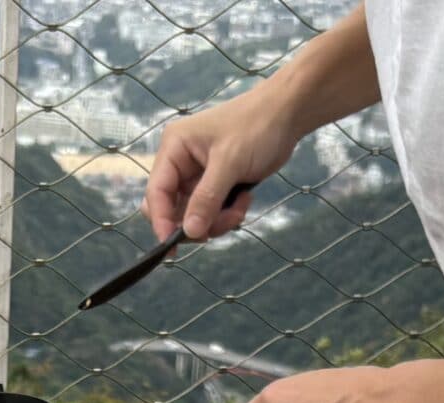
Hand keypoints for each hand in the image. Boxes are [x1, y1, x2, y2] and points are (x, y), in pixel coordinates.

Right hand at [144, 87, 301, 242]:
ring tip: (240, 209)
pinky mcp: (215, 184)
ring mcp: (197, 175)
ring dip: (216, 220)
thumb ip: (207, 198)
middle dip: (194, 223)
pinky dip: (227, 214)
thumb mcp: (230, 162)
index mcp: (174, 147)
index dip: (161, 221)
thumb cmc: (256, 126)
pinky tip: (245, 199)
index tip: (172, 247)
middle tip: (219, 226)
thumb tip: (189, 232)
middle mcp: (180, 162)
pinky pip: (211, 212)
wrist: (287, 114)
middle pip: (171, 208)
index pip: (156, 192)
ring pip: (193, 215)